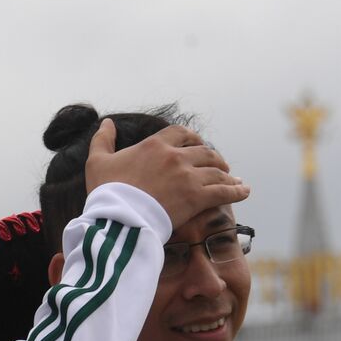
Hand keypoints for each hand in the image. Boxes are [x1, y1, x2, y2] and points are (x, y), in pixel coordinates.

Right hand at [84, 118, 249, 228]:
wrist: (117, 218)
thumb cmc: (105, 192)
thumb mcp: (97, 161)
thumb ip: (102, 140)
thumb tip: (106, 123)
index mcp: (154, 145)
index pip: (181, 133)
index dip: (193, 138)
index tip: (197, 144)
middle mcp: (175, 157)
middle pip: (204, 151)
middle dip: (214, 158)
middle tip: (219, 166)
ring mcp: (188, 177)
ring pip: (216, 171)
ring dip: (227, 175)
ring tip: (233, 180)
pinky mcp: (196, 198)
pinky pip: (224, 191)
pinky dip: (236, 191)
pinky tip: (244, 191)